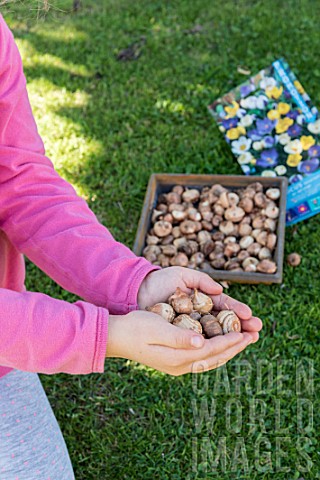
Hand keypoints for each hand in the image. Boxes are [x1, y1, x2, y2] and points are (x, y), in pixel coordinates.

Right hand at [106, 310, 255, 375]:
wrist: (117, 337)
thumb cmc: (135, 327)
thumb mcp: (156, 327)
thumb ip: (178, 337)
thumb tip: (200, 342)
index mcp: (177, 358)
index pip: (211, 350)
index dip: (229, 341)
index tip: (245, 333)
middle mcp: (180, 366)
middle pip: (215, 357)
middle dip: (235, 346)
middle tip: (254, 336)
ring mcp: (178, 366)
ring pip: (211, 360)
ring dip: (229, 349)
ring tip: (244, 339)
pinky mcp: (175, 361)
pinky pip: (203, 359)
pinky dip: (217, 351)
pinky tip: (222, 344)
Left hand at [137, 266, 261, 343]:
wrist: (138, 291)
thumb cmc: (161, 281)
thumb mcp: (182, 276)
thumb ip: (201, 281)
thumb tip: (219, 290)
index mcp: (203, 300)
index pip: (225, 307)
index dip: (238, 312)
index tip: (251, 316)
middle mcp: (201, 316)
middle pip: (225, 324)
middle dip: (242, 328)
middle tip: (257, 332)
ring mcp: (192, 328)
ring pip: (216, 336)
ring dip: (233, 340)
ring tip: (249, 340)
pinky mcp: (182, 338)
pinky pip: (199, 344)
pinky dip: (213, 346)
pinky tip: (226, 349)